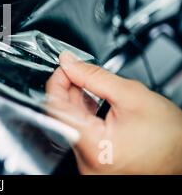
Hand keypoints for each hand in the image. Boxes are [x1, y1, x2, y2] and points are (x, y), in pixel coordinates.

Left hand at [46, 51, 181, 174]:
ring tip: (91, 86)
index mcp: (93, 147)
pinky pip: (79, 134)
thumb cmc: (171, 137)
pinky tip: (94, 103)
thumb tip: (69, 62)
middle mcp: (86, 161)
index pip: (56, 107)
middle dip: (68, 89)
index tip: (64, 67)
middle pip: (62, 115)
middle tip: (78, 71)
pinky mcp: (94, 162)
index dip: (57, 81)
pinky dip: (84, 115)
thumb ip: (94, 76)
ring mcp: (89, 164)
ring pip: (69, 124)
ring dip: (76, 101)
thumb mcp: (131, 95)